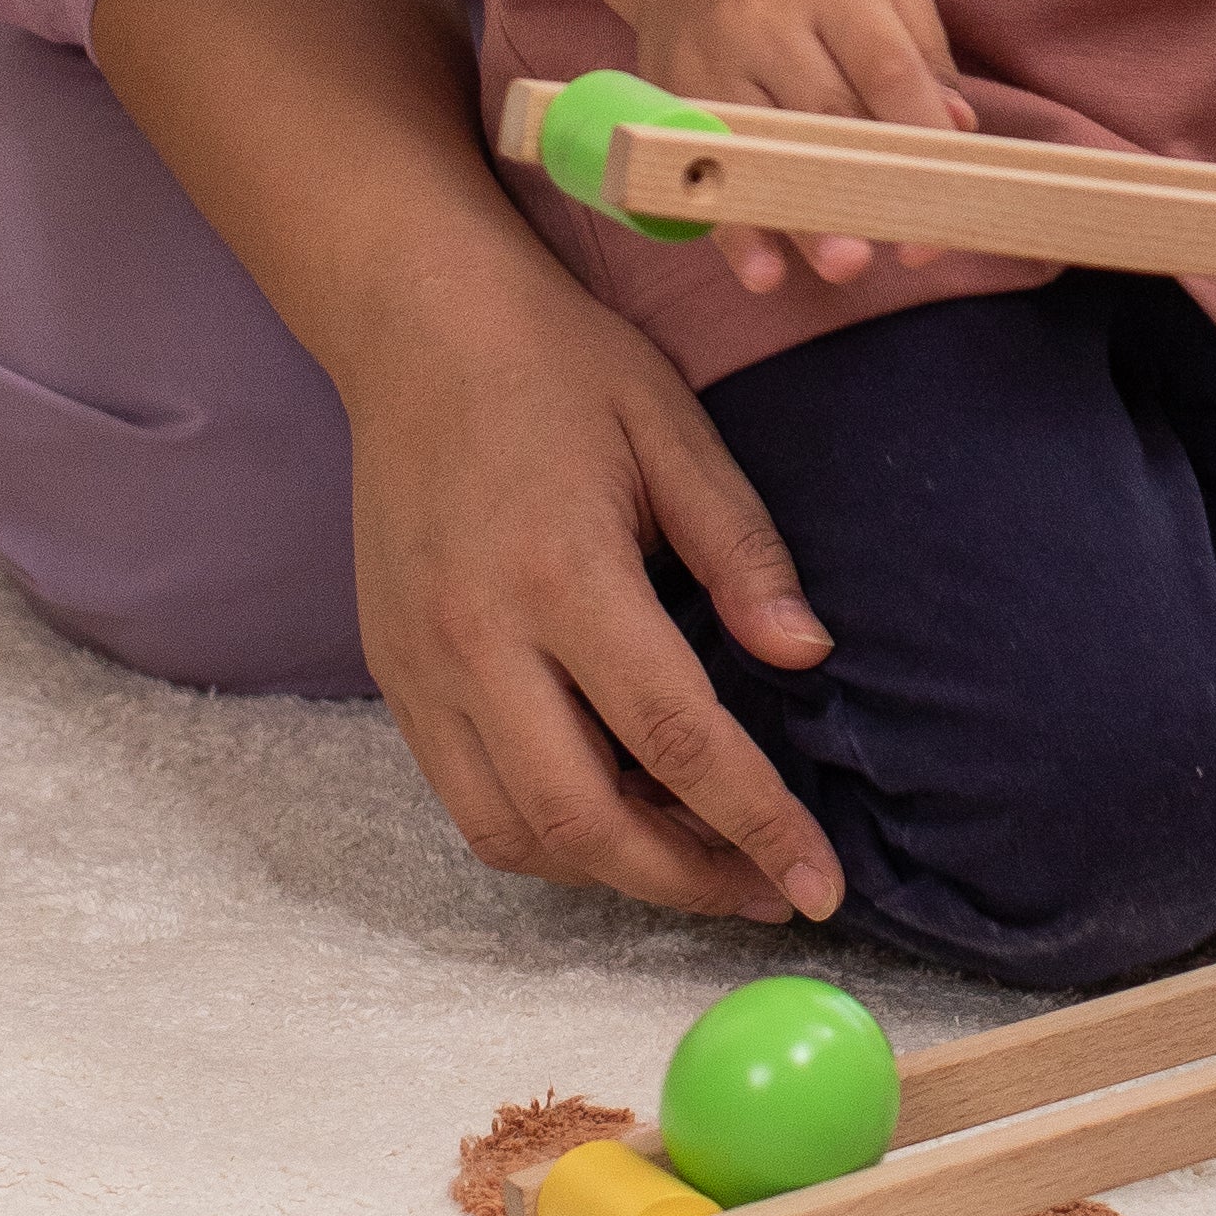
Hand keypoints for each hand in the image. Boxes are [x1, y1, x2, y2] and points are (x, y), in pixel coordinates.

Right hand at [341, 233, 851, 924]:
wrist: (415, 325)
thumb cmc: (559, 366)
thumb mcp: (675, 431)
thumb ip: (743, 552)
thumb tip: (809, 658)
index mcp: (564, 575)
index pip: (677, 738)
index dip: (757, 824)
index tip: (821, 884)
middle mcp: (479, 640)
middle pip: (585, 821)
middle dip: (686, 879)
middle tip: (765, 890)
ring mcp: (421, 667)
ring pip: (513, 832)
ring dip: (611, 870)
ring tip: (695, 853)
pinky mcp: (393, 675)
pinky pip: (466, 798)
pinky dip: (544, 831)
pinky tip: (613, 810)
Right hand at [617, 0, 976, 298]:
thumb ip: (921, 51)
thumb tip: (958, 128)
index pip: (884, 65)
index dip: (920, 128)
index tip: (954, 186)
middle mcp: (767, 22)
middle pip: (822, 112)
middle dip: (863, 180)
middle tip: (905, 246)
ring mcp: (712, 60)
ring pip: (763, 147)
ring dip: (800, 213)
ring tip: (841, 265)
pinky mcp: (670, 95)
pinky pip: (706, 170)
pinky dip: (731, 225)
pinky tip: (761, 269)